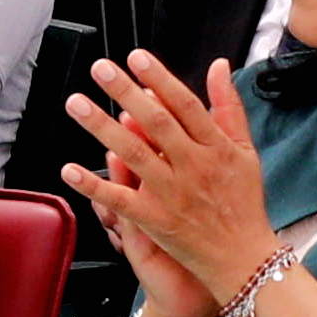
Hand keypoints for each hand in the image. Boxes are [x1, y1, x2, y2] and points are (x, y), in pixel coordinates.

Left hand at [60, 52, 282, 301]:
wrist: (243, 258)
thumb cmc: (244, 204)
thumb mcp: (246, 151)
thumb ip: (229, 107)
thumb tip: (219, 66)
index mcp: (216, 148)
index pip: (185, 104)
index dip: (160, 79)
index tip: (137, 58)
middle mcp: (193, 167)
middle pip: (156, 123)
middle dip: (126, 92)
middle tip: (101, 69)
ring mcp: (172, 194)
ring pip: (133, 154)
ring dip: (102, 127)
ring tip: (77, 104)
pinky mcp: (155, 220)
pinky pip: (119, 200)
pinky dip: (94, 186)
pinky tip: (70, 170)